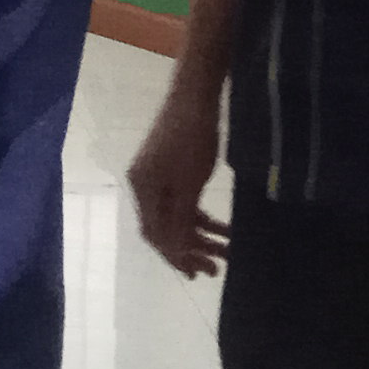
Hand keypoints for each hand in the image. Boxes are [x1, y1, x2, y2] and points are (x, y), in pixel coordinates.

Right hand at [125, 92, 229, 279]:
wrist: (195, 96)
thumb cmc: (192, 139)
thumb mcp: (189, 184)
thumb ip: (179, 219)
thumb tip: (174, 251)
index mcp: (142, 189)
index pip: (155, 234)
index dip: (175, 256)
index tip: (198, 273)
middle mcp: (144, 186)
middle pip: (164, 229)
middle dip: (190, 250)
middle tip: (215, 269)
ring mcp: (156, 177)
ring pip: (177, 217)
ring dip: (200, 236)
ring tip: (226, 251)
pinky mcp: (170, 168)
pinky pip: (183, 202)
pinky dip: (201, 216)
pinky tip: (222, 228)